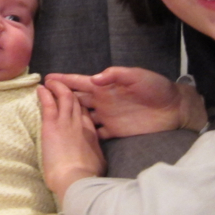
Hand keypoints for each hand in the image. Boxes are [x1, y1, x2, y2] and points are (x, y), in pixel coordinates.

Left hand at [38, 79, 105, 201]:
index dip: (80, 104)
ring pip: (64, 97)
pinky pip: (49, 103)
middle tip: (62, 85)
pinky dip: (45, 94)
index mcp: (91, 133)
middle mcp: (80, 123)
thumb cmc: (86, 176)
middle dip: (69, 91)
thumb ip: (94, 154)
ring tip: (51, 81)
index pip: (85, 113)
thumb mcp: (97, 163)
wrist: (77, 179)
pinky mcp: (52, 124)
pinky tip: (41, 88)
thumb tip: (93, 157)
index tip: (74, 99)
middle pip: (76, 101)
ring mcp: (66, 122)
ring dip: (57, 87)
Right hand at [44, 67, 206, 138]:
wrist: (173, 109)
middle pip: (76, 99)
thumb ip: (117, 75)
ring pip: (82, 116)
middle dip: (59, 97)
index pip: (80, 82)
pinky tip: (72, 139)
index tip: (47, 78)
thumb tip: (95, 77)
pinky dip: (83, 134)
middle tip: (41, 97)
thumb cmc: (156, 88)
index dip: (64, 80)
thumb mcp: (137, 76)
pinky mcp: (114, 131)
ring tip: (50, 118)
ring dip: (68, 117)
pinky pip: (95, 133)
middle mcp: (103, 101)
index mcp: (105, 86)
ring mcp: (107, 117)